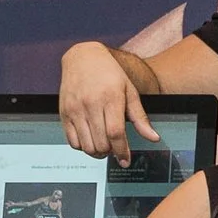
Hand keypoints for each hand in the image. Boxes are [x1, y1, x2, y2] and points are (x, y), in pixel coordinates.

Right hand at [58, 41, 159, 165]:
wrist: (83, 57)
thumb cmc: (110, 74)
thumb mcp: (130, 92)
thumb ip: (140, 118)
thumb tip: (153, 138)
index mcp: (110, 98)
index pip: (116, 133)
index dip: (122, 151)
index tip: (126, 160)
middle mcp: (90, 104)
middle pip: (101, 143)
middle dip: (111, 152)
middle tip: (116, 149)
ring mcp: (75, 109)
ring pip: (86, 145)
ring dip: (97, 152)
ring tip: (104, 146)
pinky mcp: (64, 112)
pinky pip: (72, 141)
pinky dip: (82, 147)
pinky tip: (90, 140)